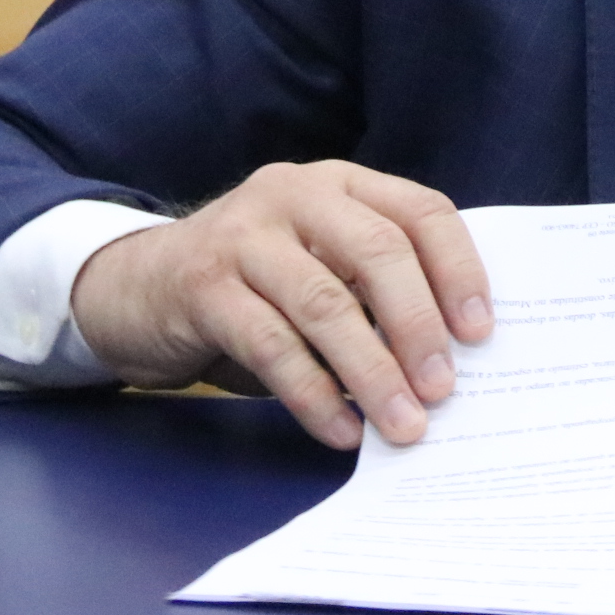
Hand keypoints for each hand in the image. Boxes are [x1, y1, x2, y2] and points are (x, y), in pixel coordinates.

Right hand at [68, 159, 494, 451]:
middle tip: (444, 387)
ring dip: (372, 370)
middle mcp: (295, 195)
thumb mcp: (318, 265)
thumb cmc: (253, 284)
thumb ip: (373, 289)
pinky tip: (341, 430)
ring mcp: (245, 236)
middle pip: (377, 252)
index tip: (481, 332)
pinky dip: (313, 393)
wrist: (133, 287)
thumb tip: (448, 358)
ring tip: (403, 423)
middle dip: (418, 325)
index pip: (419, 211)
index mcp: (340, 184)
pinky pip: (271, 344)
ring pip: (325, 303)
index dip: (458, 268)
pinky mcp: (204, 285)